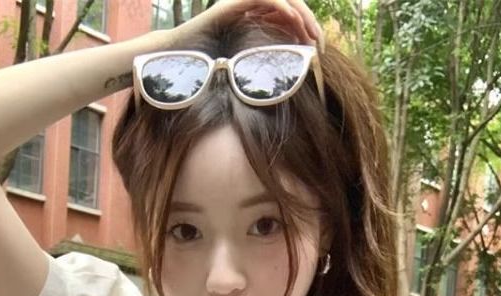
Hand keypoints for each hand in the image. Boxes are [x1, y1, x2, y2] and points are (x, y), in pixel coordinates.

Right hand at [169, 0, 325, 52]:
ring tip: (312, 35)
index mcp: (255, 19)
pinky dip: (283, 8)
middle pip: (290, 8)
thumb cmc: (205, 67)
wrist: (179, 56)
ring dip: (302, 16)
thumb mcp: (242, 67)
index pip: (288, 19)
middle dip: (310, 24)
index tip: (318, 52)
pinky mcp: (236, 3)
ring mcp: (243, 2)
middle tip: (321, 45)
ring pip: (283, 0)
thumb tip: (284, 82)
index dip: (306, 32)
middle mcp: (251, 8)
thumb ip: (260, 65)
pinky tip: (294, 23)